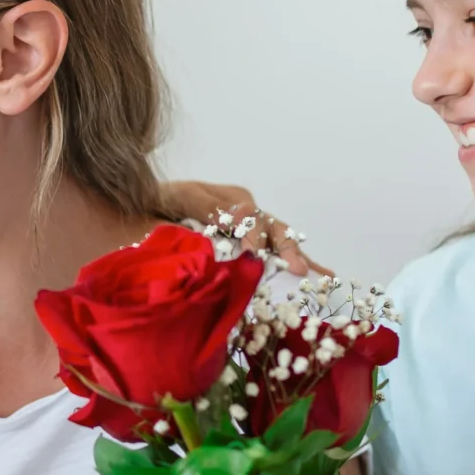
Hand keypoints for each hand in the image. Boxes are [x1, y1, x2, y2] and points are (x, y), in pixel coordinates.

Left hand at [155, 180, 326, 274]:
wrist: (151, 206)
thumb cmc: (157, 203)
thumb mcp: (173, 198)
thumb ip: (196, 208)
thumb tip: (225, 223)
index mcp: (226, 199)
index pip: (245, 215)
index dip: (250, 234)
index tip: (252, 254)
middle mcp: (245, 210)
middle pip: (269, 226)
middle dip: (282, 247)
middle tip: (293, 267)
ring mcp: (252, 225)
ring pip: (279, 238)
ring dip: (295, 256)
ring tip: (314, 273)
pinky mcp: (254, 241)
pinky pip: (279, 251)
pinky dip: (301, 261)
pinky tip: (323, 275)